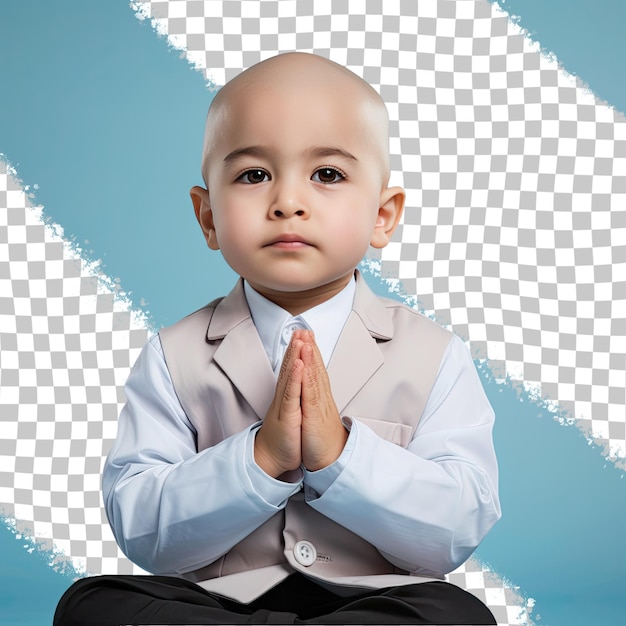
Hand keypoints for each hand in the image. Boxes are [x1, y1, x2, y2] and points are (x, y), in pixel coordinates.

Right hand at [254, 334, 303, 477]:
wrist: (271, 458)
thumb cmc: (284, 436)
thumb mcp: (291, 412)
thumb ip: (293, 397)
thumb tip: (296, 386)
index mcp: (288, 396)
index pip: (292, 369)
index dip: (297, 351)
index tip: (303, 334)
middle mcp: (284, 396)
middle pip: (289, 367)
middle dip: (295, 346)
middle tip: (299, 327)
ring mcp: (285, 404)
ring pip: (289, 376)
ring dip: (294, 356)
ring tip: (299, 338)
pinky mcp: (287, 414)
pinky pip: (291, 393)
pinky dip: (295, 377)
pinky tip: (298, 364)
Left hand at [299, 331, 347, 470]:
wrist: (330, 460)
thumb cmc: (321, 439)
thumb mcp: (317, 416)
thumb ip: (315, 401)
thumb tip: (313, 391)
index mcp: (319, 398)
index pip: (316, 371)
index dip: (312, 352)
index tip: (307, 336)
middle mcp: (320, 398)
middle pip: (316, 368)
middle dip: (311, 347)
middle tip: (306, 329)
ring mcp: (318, 405)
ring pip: (314, 376)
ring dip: (310, 356)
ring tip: (306, 338)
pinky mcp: (314, 415)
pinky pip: (310, 392)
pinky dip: (307, 376)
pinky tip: (303, 363)